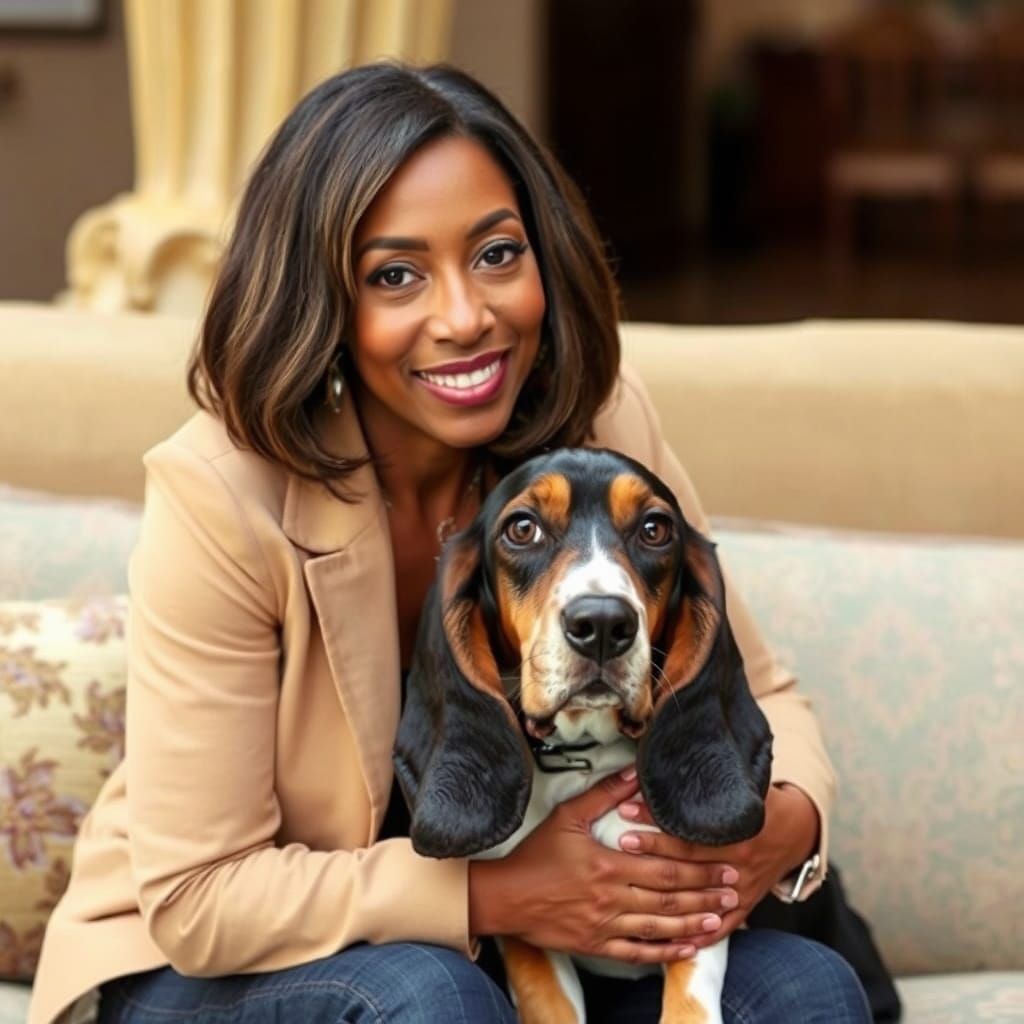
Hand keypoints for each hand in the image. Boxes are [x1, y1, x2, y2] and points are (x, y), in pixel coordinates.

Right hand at [468, 768, 739, 964]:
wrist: (506, 896)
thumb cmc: (535, 854)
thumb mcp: (567, 816)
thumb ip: (603, 795)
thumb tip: (634, 773)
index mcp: (608, 865)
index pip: (665, 869)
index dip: (699, 869)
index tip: (725, 866)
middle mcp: (612, 898)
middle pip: (669, 898)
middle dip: (706, 895)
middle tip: (734, 891)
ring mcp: (605, 925)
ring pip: (659, 927)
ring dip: (693, 923)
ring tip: (720, 919)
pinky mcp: (596, 944)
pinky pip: (637, 953)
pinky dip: (664, 953)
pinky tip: (685, 949)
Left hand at [615, 782, 818, 947]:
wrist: (797, 831)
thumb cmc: (762, 801)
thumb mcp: (746, 784)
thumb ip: (716, 776)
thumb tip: (675, 748)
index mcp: (738, 831)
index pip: (688, 827)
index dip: (656, 819)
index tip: (626, 808)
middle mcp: (739, 862)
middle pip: (687, 860)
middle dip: (651, 849)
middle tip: (619, 840)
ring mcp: (741, 887)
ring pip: (698, 896)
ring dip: (664, 892)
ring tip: (631, 887)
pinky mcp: (745, 906)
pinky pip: (719, 928)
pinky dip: (697, 936)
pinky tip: (670, 940)